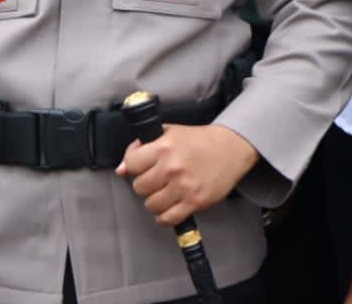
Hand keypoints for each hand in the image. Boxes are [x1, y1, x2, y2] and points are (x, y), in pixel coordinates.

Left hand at [116, 123, 257, 225]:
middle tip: (155, 179)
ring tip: (163, 192)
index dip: (132, 165)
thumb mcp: (169, 133)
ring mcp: (183, 187)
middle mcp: (172, 168)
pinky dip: (164, 217)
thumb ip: (142, 147)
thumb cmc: (200, 140)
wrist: (230, 148)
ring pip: (151, 205)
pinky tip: (168, 207)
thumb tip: (121, 169)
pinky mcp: (194, 202)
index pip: (131, 164)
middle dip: (144, 184)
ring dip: (154, 201)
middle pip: (139, 187)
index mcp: (164, 147)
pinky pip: (167, 219)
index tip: (139, 166)